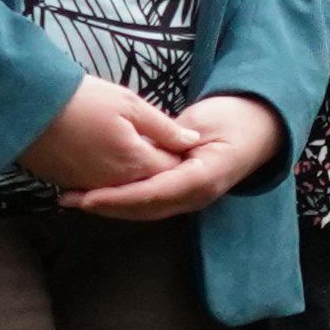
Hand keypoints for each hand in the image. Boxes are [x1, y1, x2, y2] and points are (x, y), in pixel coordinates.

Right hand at [21, 74, 206, 192]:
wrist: (29, 108)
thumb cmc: (82, 100)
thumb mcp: (129, 104)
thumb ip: (164, 128)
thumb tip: (192, 141)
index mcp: (136, 162)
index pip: (171, 170)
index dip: (179, 157)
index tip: (180, 141)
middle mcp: (116, 184)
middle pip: (149, 184)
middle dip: (159, 169)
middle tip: (158, 144)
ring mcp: (92, 188)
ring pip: (125, 189)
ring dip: (134, 176)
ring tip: (130, 147)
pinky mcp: (71, 185)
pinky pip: (99, 188)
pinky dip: (109, 179)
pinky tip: (106, 156)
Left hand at [74, 94, 286, 222]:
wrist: (260, 128)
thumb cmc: (234, 117)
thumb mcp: (204, 120)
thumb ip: (174, 137)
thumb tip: (146, 151)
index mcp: (203, 177)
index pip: (154, 194)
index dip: (119, 197)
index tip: (88, 196)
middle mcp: (196, 196)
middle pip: (144, 209)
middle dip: (106, 206)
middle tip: (68, 198)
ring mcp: (190, 200)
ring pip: (144, 211)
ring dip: (109, 207)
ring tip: (74, 198)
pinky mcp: (181, 195)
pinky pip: (149, 203)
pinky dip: (122, 201)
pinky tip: (98, 195)